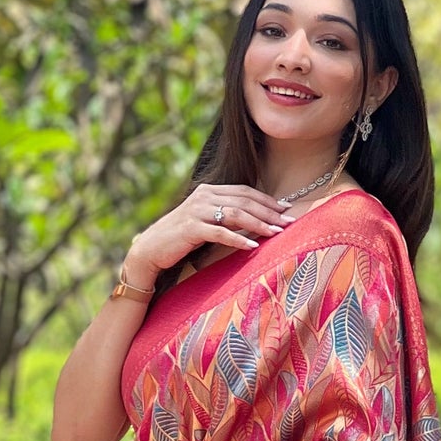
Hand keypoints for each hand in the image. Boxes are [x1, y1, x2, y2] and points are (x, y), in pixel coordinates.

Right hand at [125, 183, 292, 280]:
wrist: (151, 249)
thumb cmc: (181, 239)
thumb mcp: (206, 222)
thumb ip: (225, 217)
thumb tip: (254, 221)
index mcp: (209, 190)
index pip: (244, 191)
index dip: (267, 200)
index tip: (286, 209)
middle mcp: (204, 196)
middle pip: (244, 201)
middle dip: (269, 212)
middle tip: (289, 222)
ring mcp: (196, 211)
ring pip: (235, 214)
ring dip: (259, 224)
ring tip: (276, 233)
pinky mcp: (191, 228)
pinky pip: (220, 232)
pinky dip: (238, 239)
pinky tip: (252, 246)